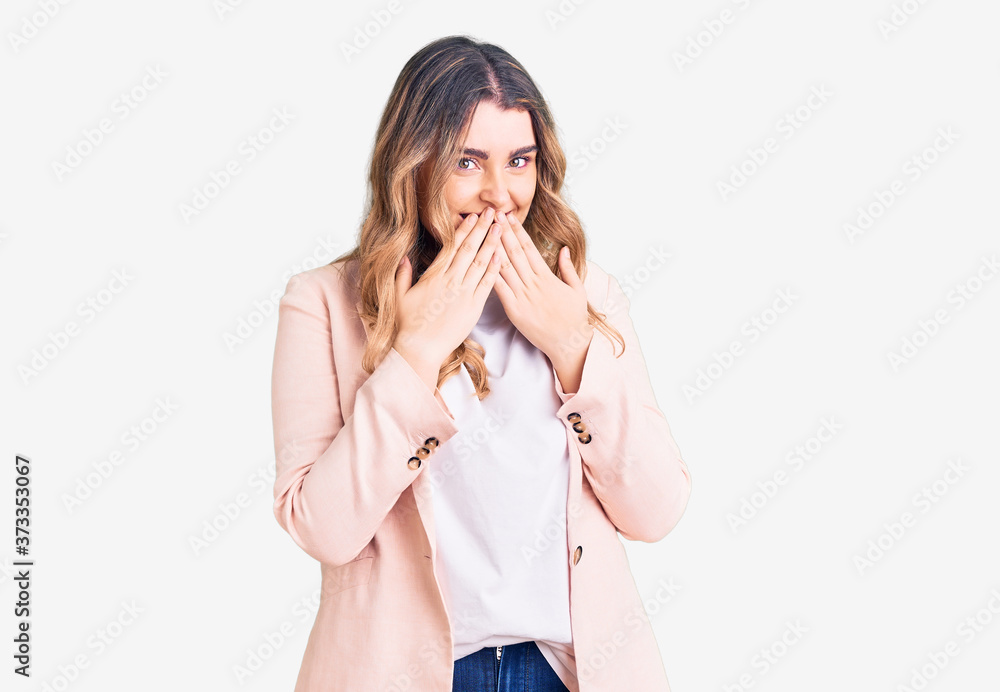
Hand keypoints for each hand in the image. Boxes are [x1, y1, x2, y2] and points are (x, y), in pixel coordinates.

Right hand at [393, 208, 502, 385]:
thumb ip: (403, 275)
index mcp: (433, 276)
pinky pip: (486, 285)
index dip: (464, 230)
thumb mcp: (400, 296)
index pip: (451, 247)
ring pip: (480, 263)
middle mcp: (450, 281)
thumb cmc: (408, 325)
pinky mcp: (473, 307)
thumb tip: (403, 257)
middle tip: (492, 212)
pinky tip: (502, 256)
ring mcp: (463, 294)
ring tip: (501, 228)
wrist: (420, 348)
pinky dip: (494, 269)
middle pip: (468, 249)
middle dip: (481, 229)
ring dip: (492, 244)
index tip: (472, 217)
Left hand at [492, 211, 593, 371]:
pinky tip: (483, 260)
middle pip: (514, 252)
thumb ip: (568, 268)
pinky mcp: (514, 310)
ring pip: (504, 266)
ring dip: (493, 247)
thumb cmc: (574, 317)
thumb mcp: (577, 289)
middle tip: (493, 214)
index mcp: (547, 276)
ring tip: (484, 230)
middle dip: (503, 231)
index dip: (518, 230)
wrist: (569, 342)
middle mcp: (533, 283)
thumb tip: (564, 249)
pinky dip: (491, 273)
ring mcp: (523, 296)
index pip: (529, 248)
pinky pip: (500, 288)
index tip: (509, 216)